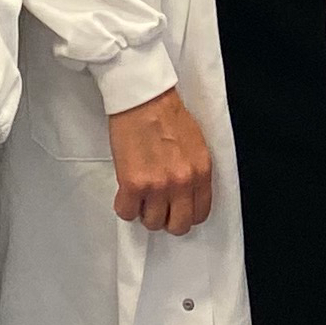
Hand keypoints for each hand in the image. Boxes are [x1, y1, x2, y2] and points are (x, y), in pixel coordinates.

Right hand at [107, 86, 212, 233]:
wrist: (144, 98)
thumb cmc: (168, 115)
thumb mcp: (196, 145)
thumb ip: (194, 172)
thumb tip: (186, 193)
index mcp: (201, 172)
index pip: (200, 214)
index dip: (185, 215)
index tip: (176, 210)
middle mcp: (182, 182)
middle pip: (178, 226)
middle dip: (166, 219)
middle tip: (157, 206)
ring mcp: (157, 185)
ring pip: (151, 222)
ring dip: (144, 212)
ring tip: (140, 195)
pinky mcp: (133, 184)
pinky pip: (127, 212)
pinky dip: (125, 206)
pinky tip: (126, 192)